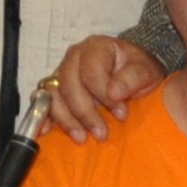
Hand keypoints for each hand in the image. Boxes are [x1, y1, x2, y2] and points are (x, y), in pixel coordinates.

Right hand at [48, 37, 164, 141]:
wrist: (132, 71)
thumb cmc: (137, 70)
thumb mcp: (145, 71)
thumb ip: (132, 78)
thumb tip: (113, 92)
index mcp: (96, 48)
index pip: (91, 72)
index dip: (104, 96)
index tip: (122, 114)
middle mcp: (74, 57)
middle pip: (69, 85)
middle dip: (84, 112)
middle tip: (102, 133)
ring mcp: (61, 71)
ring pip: (52, 94)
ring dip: (66, 118)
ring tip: (82, 137)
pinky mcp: (55, 87)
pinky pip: (41, 100)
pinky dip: (42, 115)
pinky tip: (45, 130)